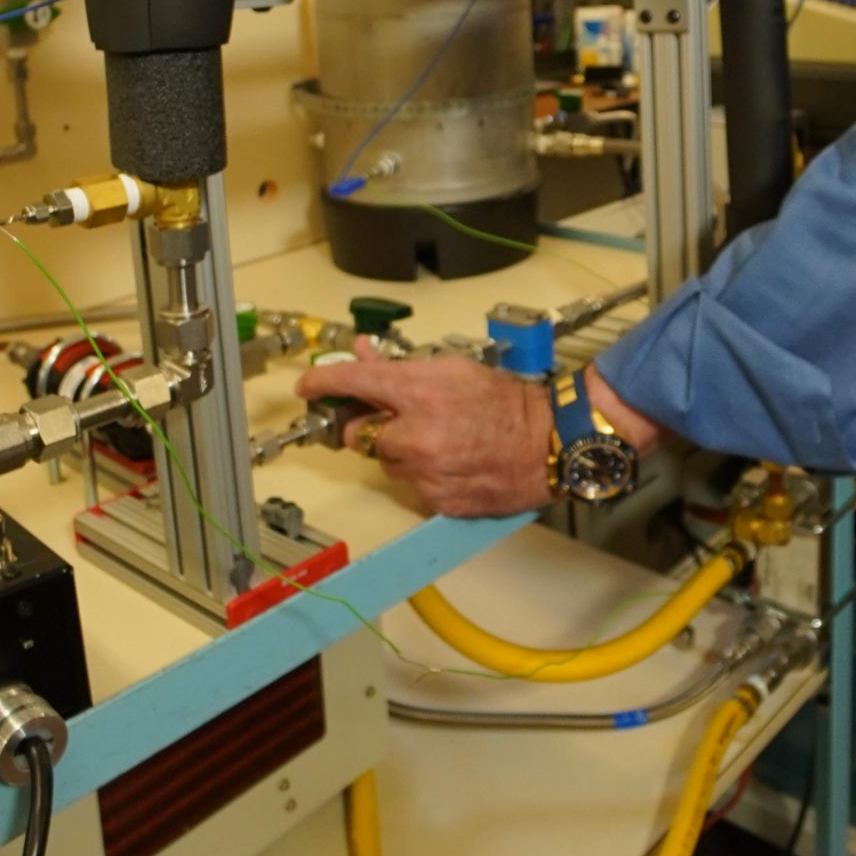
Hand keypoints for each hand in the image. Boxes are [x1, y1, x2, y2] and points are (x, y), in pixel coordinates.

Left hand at [295, 351, 552, 516]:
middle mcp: (414, 436)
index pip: (352, 383)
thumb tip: (364, 355)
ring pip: (387, 464)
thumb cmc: (506, 401)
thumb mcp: (452, 369)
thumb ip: (401, 367)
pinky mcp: (437, 501)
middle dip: (371, 427)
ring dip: (400, 453)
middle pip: (359, 435)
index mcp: (418, 393)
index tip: (307, 387)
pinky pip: (412, 486)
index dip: (322, 383)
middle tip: (396, 420)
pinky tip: (452, 461)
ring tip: (439, 440)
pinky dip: (423, 474)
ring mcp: (425, 473)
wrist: (548, 443)